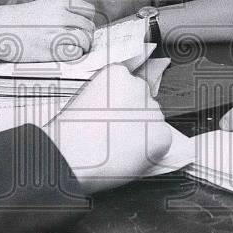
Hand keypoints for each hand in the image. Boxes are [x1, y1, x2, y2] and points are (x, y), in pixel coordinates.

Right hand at [0, 0, 96, 61]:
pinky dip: (75, 55)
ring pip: (85, 40)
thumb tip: (78, 23)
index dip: (88, 19)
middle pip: (88, 26)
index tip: (83, 26)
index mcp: (58, 4)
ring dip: (83, 46)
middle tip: (81, 40)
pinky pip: (74, 53)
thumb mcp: (41, 6)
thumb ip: (61, 12)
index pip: (88, 10)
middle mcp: (59, 17)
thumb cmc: (16, 20)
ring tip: (76, 48)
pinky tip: (68, 54)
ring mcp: (55, 34)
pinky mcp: (49, 50)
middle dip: (87, 34)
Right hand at [45, 64, 171, 193]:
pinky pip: (161, 142)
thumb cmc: (70, 134)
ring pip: (153, 121)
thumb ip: (106, 98)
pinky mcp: (163, 135)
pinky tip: (128, 155)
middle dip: (134, 116)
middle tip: (116, 132)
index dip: (122, 102)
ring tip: (118, 147)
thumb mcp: (83, 101)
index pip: (129, 83)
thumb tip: (115, 109)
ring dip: (142, 132)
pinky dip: (150, 151)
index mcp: (117, 74)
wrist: (72, 158)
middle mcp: (139, 86)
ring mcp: (153, 110)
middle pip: (144, 101)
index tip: (115, 113)